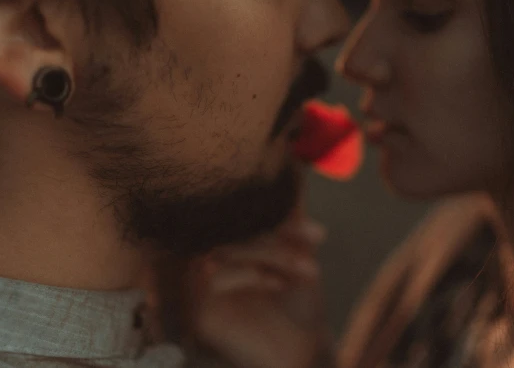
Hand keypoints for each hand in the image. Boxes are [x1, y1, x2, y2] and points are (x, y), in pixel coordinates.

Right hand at [190, 217, 330, 367]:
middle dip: (277, 231)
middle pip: (230, 227)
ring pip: (225, 249)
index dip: (275, 209)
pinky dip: (251, 274)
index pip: (240, 210)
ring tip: (308, 268)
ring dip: (272, 253)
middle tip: (314, 238)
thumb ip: (290, 212)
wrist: (303, 348)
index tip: (309, 219)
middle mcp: (207, 258)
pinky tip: (279, 283)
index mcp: (227, 239)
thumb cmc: (299, 299)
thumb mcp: (299, 249)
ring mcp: (198, 285)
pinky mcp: (199, 310)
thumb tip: (295, 166)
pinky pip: (213, 279)